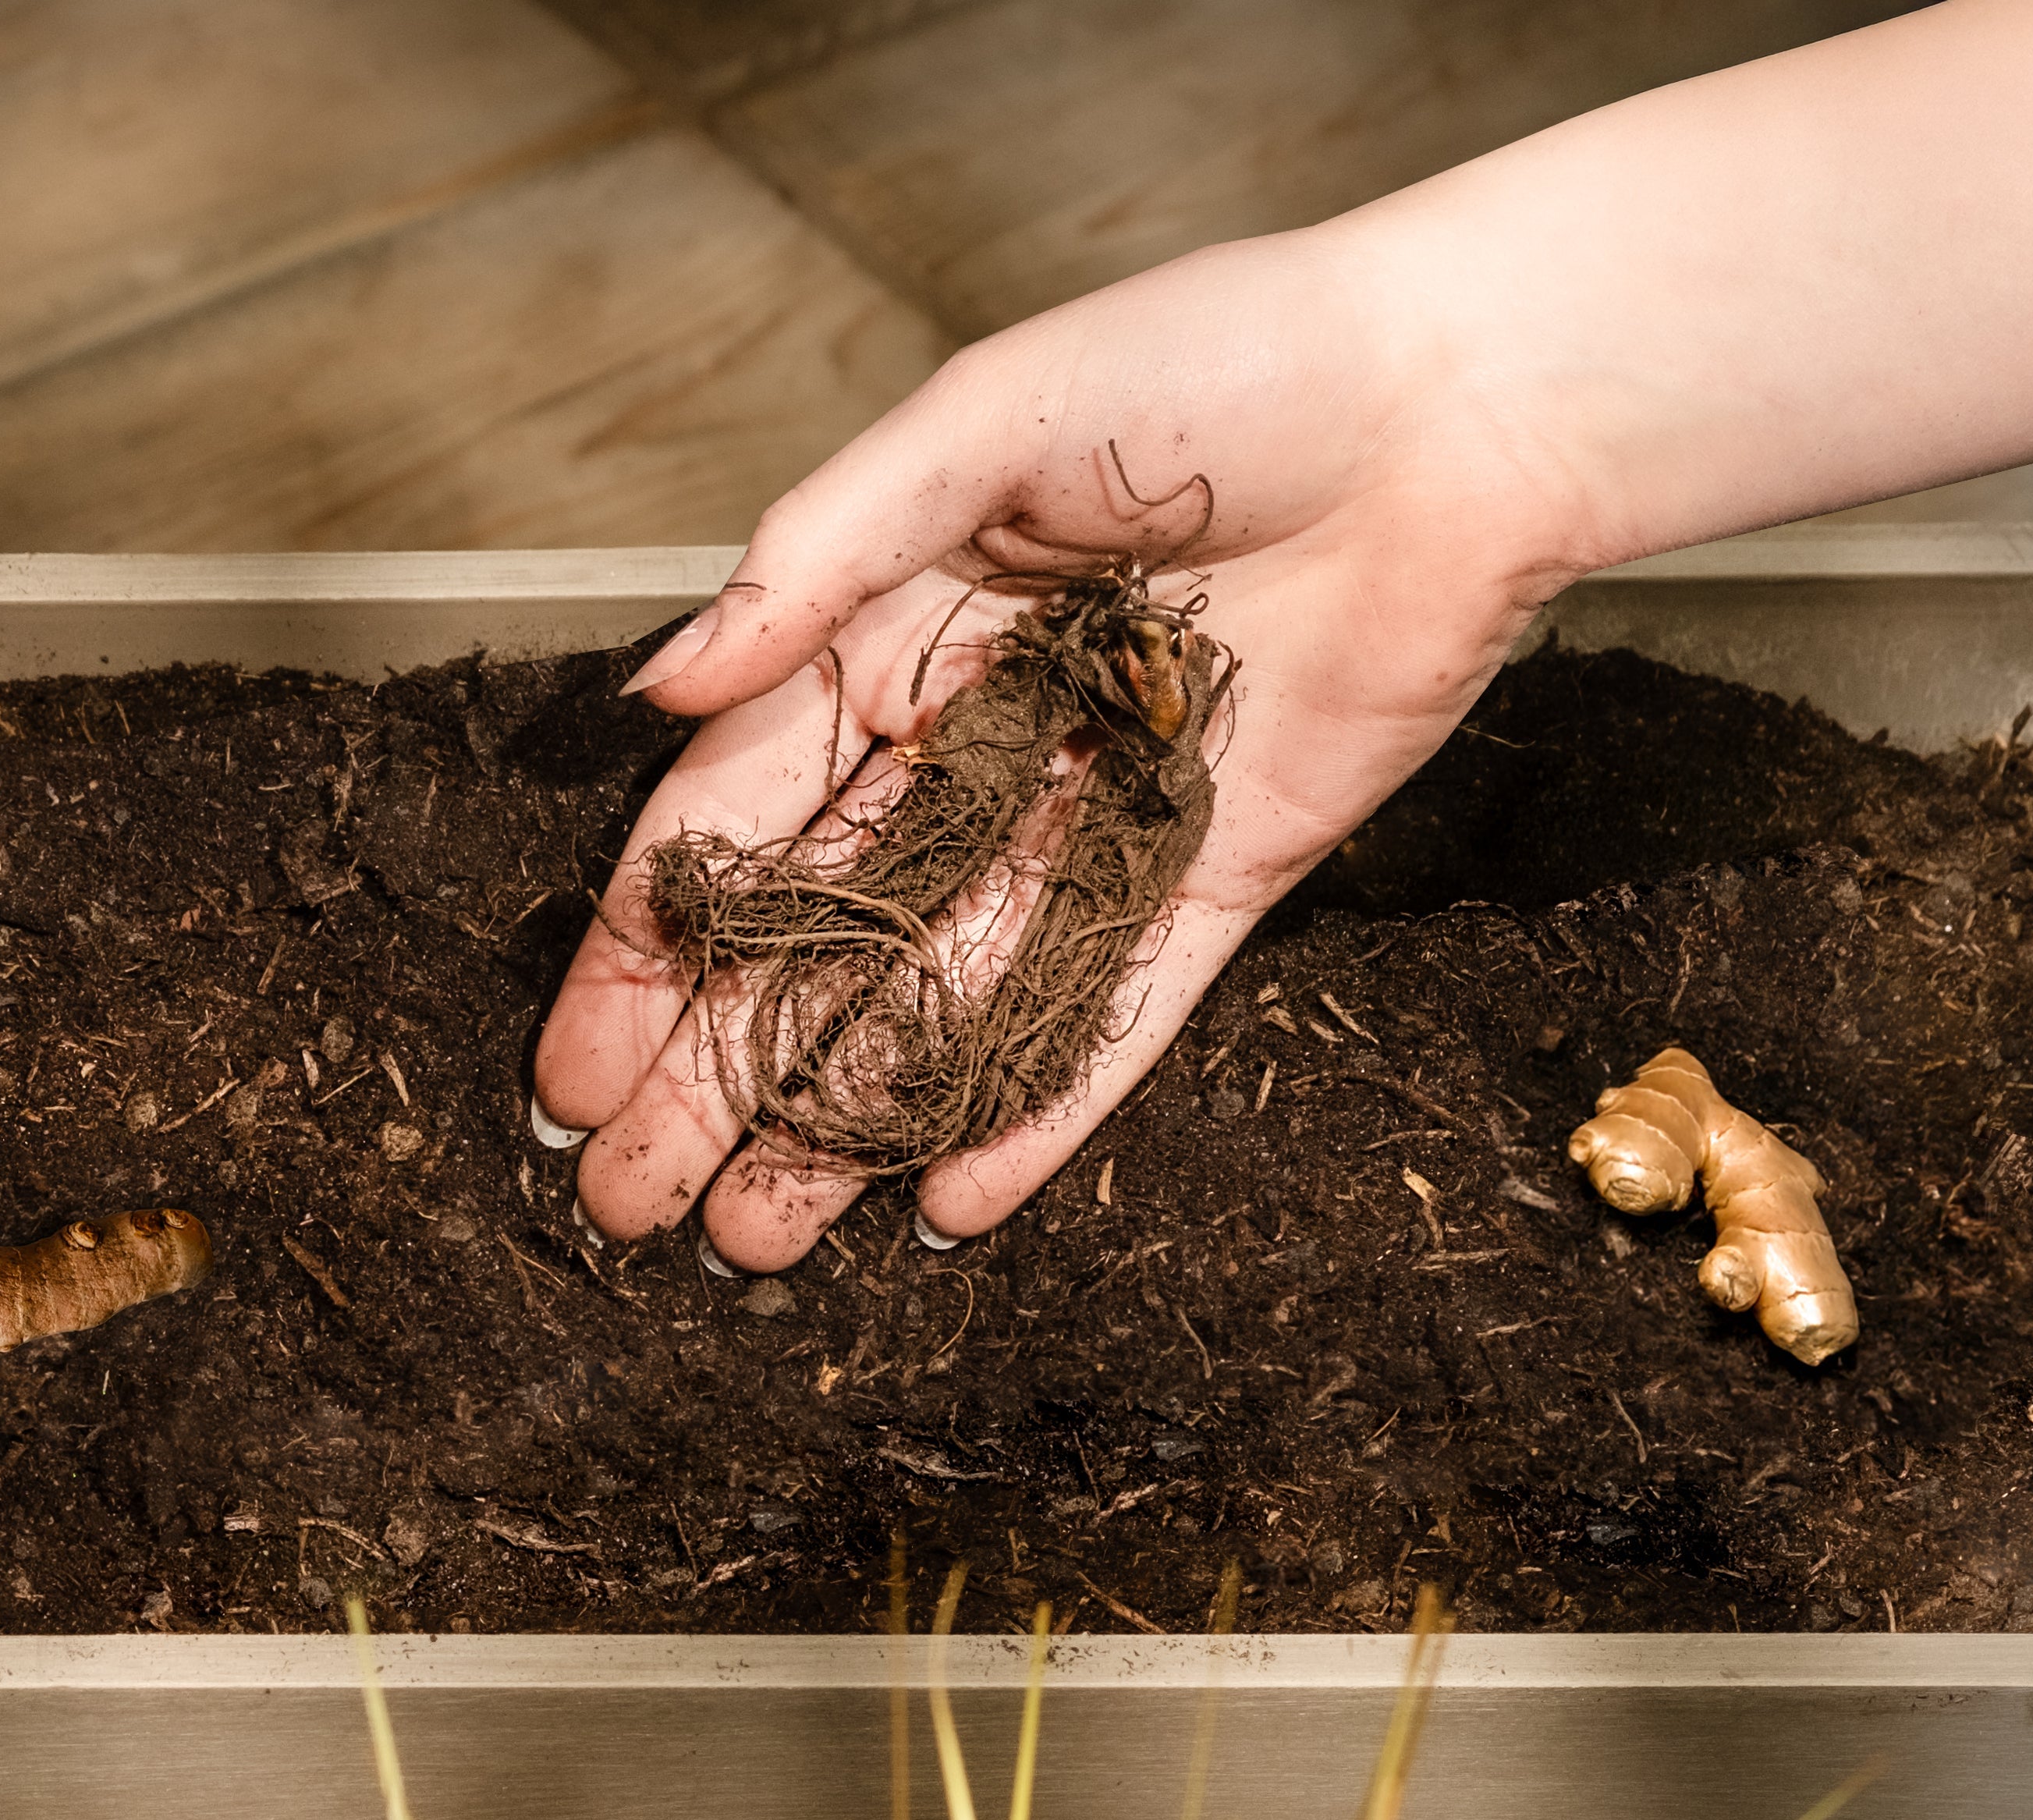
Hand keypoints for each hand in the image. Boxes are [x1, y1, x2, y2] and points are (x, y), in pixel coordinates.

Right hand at [532, 229, 1592, 1266]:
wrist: (1463, 399)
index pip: (729, 827)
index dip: (643, 956)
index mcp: (892, 640)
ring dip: (842, 1128)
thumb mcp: (988, 417)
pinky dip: (1036, 1114)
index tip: (570, 1072)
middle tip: (627, 1205)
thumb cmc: (1226, 360)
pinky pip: (1112, 1022)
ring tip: (750, 1246)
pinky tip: (947, 1210)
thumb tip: (664, 682)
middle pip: (814, 949)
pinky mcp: (1214, 880)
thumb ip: (821, 552)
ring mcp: (1091, 827)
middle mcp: (976, 752)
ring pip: (941, 1006)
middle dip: (713, 1082)